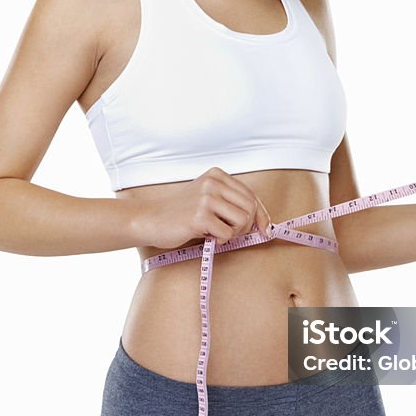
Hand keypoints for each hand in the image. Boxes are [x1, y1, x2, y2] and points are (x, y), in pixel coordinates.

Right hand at [132, 167, 273, 248]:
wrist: (150, 219)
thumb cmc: (180, 213)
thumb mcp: (207, 198)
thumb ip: (231, 203)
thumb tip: (263, 223)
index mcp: (217, 175)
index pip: (251, 195)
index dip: (262, 215)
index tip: (266, 230)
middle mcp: (213, 183)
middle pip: (250, 207)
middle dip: (246, 226)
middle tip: (230, 233)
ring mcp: (206, 198)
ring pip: (242, 220)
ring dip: (233, 233)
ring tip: (216, 233)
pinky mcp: (199, 216)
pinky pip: (227, 234)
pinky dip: (220, 240)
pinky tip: (205, 236)